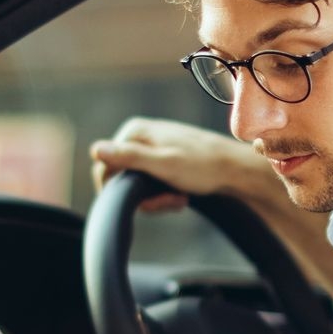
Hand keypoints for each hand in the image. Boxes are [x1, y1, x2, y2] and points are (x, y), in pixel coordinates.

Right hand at [89, 118, 254, 213]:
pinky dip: (165, 195)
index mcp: (134, 131)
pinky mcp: (164, 160)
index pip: (104, 168)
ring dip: (157, 199)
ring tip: (179, 199)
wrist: (237, 170)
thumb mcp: (163, 164)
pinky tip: (181, 197)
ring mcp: (152, 148)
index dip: (122, 191)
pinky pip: (152, 183)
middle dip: (144, 197)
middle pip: (122, 178)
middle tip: (170, 201)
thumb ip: (129, 157)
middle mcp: (140, 136)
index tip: (149, 202)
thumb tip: (95, 150)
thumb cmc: (203, 166)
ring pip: (138, 184)